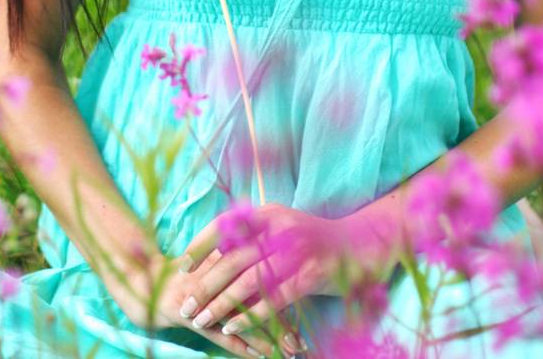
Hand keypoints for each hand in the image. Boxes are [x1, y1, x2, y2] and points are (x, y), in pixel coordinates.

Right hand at [99, 245, 290, 358]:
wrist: (145, 280)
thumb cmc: (181, 271)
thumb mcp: (208, 258)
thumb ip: (232, 253)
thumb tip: (266, 242)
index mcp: (227, 260)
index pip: (264, 276)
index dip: (288, 291)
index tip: (307, 305)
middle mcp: (221, 279)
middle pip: (260, 301)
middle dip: (283, 323)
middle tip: (302, 341)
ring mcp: (208, 300)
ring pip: (246, 321)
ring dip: (269, 338)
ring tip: (290, 352)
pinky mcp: (196, 317)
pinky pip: (223, 335)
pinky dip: (242, 346)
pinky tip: (260, 357)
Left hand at [175, 203, 345, 354]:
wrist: (360, 244)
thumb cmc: (313, 239)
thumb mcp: (282, 226)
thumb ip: (253, 235)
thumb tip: (215, 250)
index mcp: (269, 214)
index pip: (225, 226)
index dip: (200, 246)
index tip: (182, 266)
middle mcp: (280, 230)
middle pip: (232, 259)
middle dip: (204, 285)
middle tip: (186, 305)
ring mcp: (296, 252)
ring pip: (249, 282)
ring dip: (221, 304)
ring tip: (201, 319)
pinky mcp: (310, 275)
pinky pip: (273, 299)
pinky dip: (250, 316)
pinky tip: (232, 327)